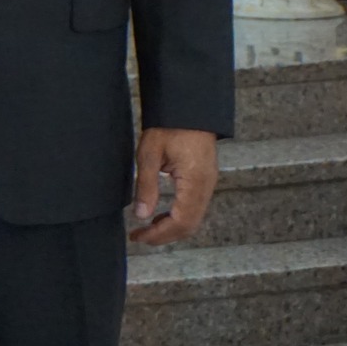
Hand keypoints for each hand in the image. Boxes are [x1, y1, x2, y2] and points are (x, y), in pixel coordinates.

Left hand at [130, 127, 218, 244]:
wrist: (188, 108)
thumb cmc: (168, 127)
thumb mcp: (149, 154)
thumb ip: (146, 186)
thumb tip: (141, 216)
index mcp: (195, 182)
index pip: (181, 222)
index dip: (159, 234)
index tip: (138, 236)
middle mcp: (206, 187)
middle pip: (189, 225)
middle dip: (164, 235)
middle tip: (139, 237)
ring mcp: (208, 184)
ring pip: (193, 218)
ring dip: (170, 227)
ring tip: (145, 228)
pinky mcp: (204, 180)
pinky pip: (194, 207)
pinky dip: (177, 216)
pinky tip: (159, 215)